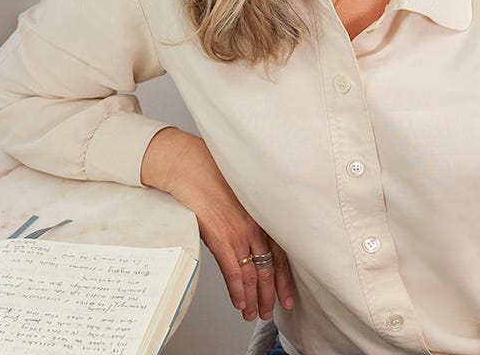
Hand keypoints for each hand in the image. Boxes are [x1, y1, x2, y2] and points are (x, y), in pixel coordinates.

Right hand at [140, 127, 293, 319]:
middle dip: (272, 292)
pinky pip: (233, 270)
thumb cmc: (211, 177)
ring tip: (255, 313)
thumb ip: (247, 217)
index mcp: (261, 213)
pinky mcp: (220, 236)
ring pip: (252, 272)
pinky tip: (240, 303)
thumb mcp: (238, 196)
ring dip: (254, 297)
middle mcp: (254, 223)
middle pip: (269, 266)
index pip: (281, 252)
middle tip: (272, 310)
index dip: (286, 277)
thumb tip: (246, 239)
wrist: (190, 167)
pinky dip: (237, 290)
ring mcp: (239, 231)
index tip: (289, 295)